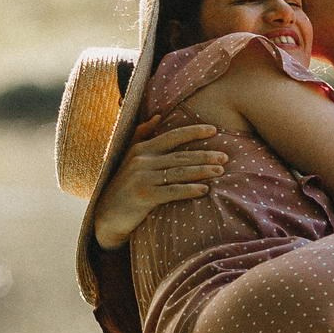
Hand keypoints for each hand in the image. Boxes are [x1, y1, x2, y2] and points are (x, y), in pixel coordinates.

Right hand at [91, 115, 228, 246]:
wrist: (107, 216)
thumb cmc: (124, 186)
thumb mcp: (129, 158)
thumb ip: (142, 135)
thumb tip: (157, 116)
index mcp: (141, 149)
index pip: (172, 136)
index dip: (194, 132)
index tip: (214, 130)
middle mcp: (142, 161)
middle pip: (180, 156)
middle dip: (205, 155)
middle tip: (226, 156)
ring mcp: (142, 178)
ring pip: (179, 172)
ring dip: (202, 171)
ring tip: (220, 171)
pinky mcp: (144, 196)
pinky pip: (172, 191)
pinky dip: (189, 189)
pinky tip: (204, 190)